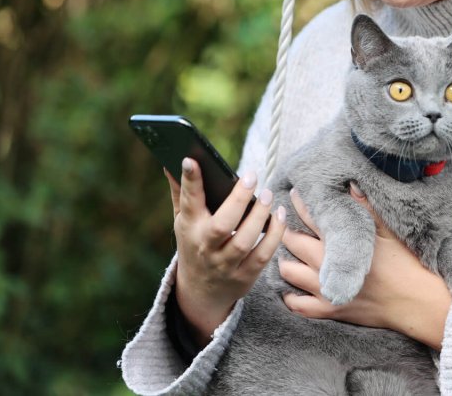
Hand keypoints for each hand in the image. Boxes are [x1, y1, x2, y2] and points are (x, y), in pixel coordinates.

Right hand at [166, 159, 285, 347]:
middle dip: (237, 200)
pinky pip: (262, 255)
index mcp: (190, 228)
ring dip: (259, 216)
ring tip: (268, 194)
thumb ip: (181, 193)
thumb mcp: (183, 221)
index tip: (191, 159)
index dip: (190, 181)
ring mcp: (225, 264)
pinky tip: (279, 216)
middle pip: (221, 226)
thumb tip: (172, 162)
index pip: (188, 202)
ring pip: (244, 242)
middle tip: (252, 176)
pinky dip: (274, 235)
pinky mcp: (245, 276)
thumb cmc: (195, 244)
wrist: (200, 292)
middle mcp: (206, 247)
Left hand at [279, 185, 451, 350]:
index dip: (301, 204)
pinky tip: (289, 288)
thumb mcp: (389, 231)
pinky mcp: (330, 310)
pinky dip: (289, 296)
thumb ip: (367, 207)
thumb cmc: (406, 263)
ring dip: (284, 260)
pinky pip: (298, 305)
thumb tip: (352, 184)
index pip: (313, 218)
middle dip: (285, 231)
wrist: (415, 301)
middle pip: (294, 243)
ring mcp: (327, 289)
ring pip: (289, 272)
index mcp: (343, 242)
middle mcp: (329, 265)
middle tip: (282, 223)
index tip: (294, 194)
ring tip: (284, 252)